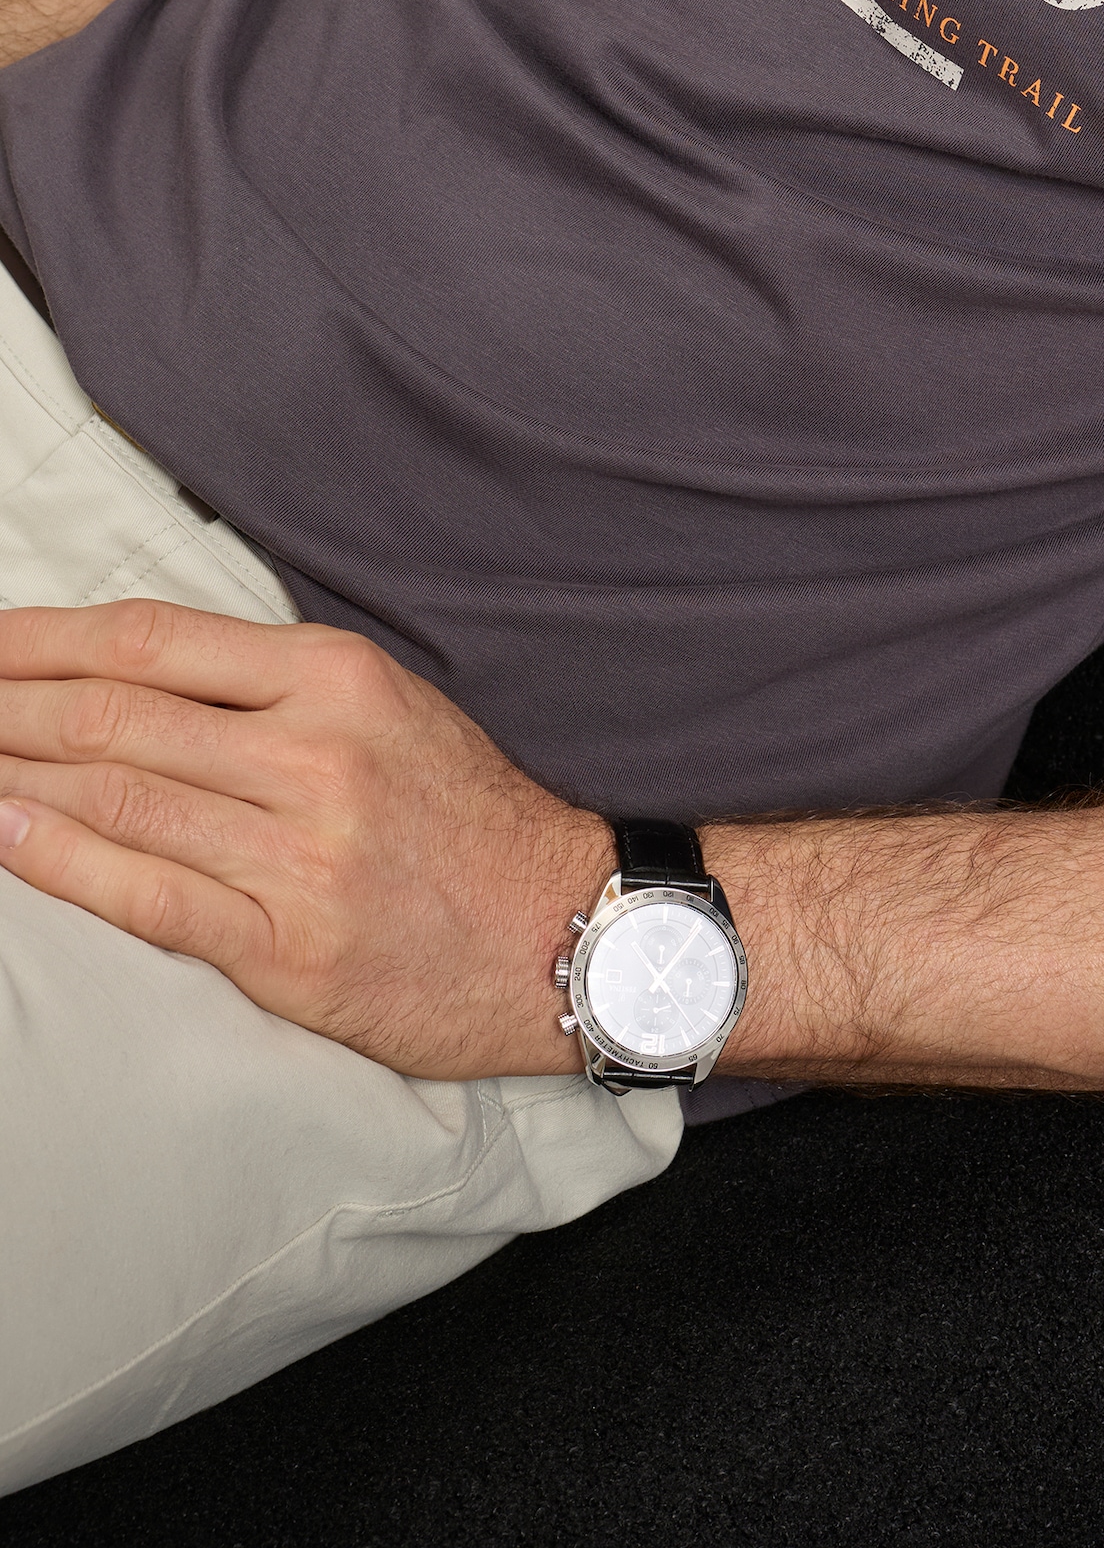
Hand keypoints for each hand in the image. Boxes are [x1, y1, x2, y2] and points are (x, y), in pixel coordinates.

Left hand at [0, 598, 609, 1078]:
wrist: (564, 930)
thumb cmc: (467, 817)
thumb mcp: (389, 707)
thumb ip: (273, 686)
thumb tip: (132, 675)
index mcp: (337, 678)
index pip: (153, 641)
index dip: (42, 638)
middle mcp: (315, 755)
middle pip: (116, 715)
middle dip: (3, 706)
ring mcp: (297, 854)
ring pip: (116, 796)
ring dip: (10, 773)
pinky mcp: (286, 948)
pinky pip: (146, 894)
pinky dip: (58, 860)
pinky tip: (3, 831)